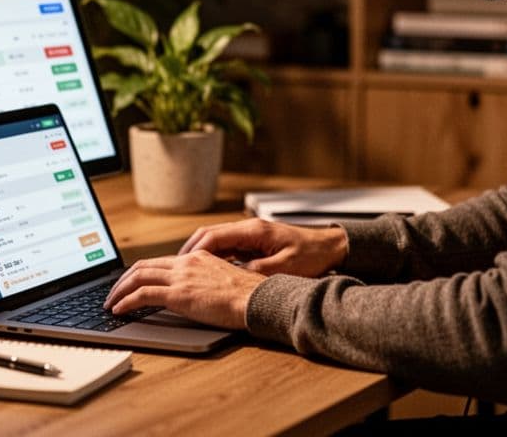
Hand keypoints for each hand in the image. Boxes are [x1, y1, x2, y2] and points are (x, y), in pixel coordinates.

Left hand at [103, 250, 265, 328]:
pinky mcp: (178, 294)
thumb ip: (206, 281)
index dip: (140, 271)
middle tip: (113, 292)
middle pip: (143, 265)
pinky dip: (126, 301)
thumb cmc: (248, 296)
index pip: (160, 261)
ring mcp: (181, 277)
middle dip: (123, 279)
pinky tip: (119, 310)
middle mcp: (186, 263)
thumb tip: (195, 292)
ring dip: (119, 290)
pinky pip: (143, 295)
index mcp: (197, 258)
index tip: (131, 282)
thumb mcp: (224, 280)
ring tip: (110, 302)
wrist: (257, 299)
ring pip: (138, 277)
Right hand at [179, 218, 347, 276]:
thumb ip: (257, 271)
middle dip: (190, 250)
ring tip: (184, 269)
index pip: (214, 236)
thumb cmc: (313, 256)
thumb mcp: (285, 268)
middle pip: (210, 235)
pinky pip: (227, 246)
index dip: (195, 251)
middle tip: (174, 266)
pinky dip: (214, 256)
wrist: (332, 247)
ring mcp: (252, 234)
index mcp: (254, 231)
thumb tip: (233, 277)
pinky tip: (207, 270)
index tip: (181, 263)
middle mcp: (250, 228)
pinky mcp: (256, 242)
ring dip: (200, 253)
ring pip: (217, 240)